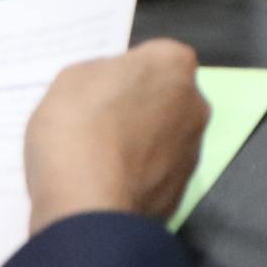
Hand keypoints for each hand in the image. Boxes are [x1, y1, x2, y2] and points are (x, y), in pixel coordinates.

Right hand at [22, 40, 207, 233]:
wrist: (87, 206)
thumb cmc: (77, 127)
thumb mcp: (71, 79)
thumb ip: (101, 76)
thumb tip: (112, 88)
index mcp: (174, 64)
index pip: (151, 59)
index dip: (120, 76)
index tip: (96, 95)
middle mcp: (196, 104)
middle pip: (163, 100)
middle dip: (136, 110)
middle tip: (95, 128)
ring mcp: (192, 152)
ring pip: (161, 141)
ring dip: (137, 148)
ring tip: (95, 164)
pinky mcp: (180, 194)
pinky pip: (153, 178)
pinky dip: (134, 181)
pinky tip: (104, 188)